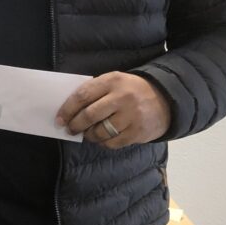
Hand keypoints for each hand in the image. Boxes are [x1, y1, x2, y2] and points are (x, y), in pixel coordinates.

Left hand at [55, 72, 170, 148]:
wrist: (165, 98)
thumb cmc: (131, 90)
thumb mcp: (114, 81)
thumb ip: (95, 91)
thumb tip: (69, 110)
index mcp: (112, 81)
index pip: (82, 96)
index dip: (67, 109)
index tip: (59, 119)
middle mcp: (122, 98)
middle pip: (89, 115)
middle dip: (75, 125)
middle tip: (70, 129)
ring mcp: (131, 116)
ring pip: (100, 132)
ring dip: (89, 135)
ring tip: (87, 134)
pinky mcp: (137, 132)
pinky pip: (112, 143)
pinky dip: (103, 143)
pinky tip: (102, 138)